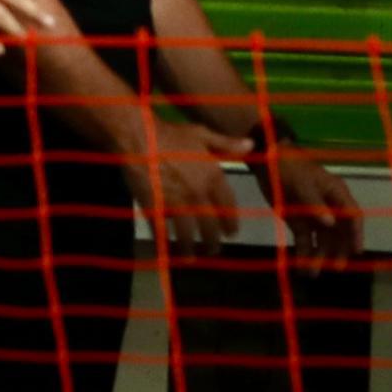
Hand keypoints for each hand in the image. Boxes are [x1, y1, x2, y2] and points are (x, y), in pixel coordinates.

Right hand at [124, 112, 246, 250]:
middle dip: (213, 242)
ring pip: (187, 235)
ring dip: (190, 249)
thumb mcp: (202, 134)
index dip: (231, 223)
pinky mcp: (155, 209)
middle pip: (210, 227)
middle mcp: (199, 194)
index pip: (228, 208)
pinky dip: (164, 243)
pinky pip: (162, 232)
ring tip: (190, 257)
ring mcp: (177, 204)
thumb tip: (251, 145)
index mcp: (213, 177)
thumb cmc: (171, 134)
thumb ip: (227, 144)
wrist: (140, 137)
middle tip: (213, 250)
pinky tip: (165, 250)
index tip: (231, 233)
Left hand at [259, 138, 366, 269]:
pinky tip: (301, 266)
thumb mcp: (302, 183)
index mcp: (336, 193)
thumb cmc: (289, 167)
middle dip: (338, 250)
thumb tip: (330, 223)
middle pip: (339, 232)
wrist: (265, 161)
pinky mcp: (297, 222)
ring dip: (319, 256)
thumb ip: (315, 204)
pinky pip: (304, 240)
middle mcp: (328, 206)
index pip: (353, 215)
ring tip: (312, 272)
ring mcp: (313, 215)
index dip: (356, 233)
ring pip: (321, 240)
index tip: (356, 251)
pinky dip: (303, 253)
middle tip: (335, 267)